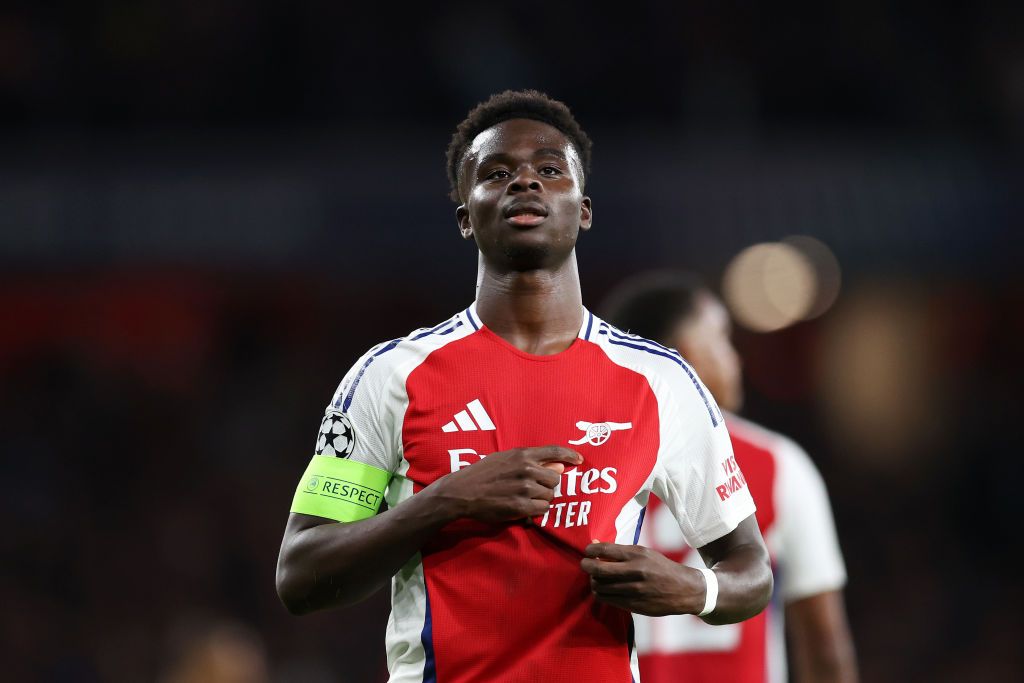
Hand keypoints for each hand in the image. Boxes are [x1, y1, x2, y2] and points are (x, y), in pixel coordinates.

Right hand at [431, 446, 582, 523]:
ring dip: (542, 499)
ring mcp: (524, 489)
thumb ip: (532, 461)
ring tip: (525, 498)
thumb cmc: (482, 474)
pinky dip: (536, 510)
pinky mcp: (520, 507)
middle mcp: (526, 470)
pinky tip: (524, 508)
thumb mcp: (505, 459)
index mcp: (522, 455)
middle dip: (548, 485)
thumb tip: (560, 466)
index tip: (579, 460)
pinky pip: (542, 509)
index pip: (555, 452)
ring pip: (549, 496)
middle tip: (534, 489)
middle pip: (555, 479)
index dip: (570, 455)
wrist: (462, 492)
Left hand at [580, 542, 705, 615]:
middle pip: (598, 569)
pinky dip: (601, 593)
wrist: (684, 590)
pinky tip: (604, 589)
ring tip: (596, 578)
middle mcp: (635, 572)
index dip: (590, 550)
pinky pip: (608, 599)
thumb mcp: (644, 553)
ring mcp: (634, 590)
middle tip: (585, 564)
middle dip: (587, 566)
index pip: (604, 550)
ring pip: (600, 586)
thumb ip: (620, 551)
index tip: (587, 552)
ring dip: (594, 581)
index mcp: (638, 555)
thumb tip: (595, 544)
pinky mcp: (634, 605)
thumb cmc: (661, 568)